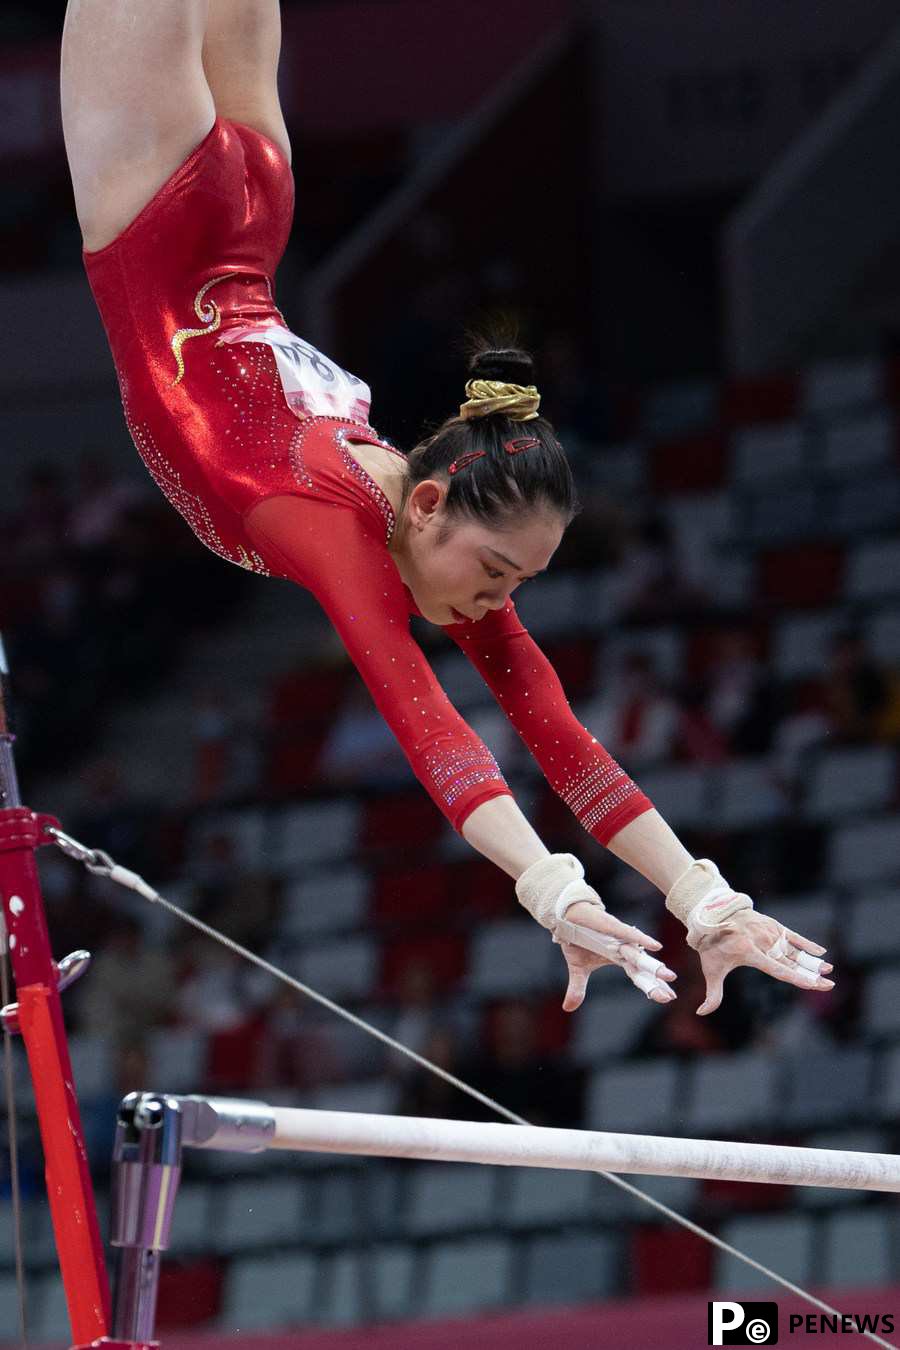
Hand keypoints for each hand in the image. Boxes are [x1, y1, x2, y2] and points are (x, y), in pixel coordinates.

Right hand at [557, 900, 676, 1011]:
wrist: (567, 914)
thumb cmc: (577, 938)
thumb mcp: (577, 967)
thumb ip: (578, 988)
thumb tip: (568, 1008)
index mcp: (618, 958)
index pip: (638, 975)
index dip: (651, 986)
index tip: (667, 998)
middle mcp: (623, 948)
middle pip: (642, 968)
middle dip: (656, 982)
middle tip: (670, 996)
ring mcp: (618, 938)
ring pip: (638, 954)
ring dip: (652, 965)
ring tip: (670, 976)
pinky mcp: (611, 926)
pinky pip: (628, 933)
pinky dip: (641, 939)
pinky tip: (656, 946)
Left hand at [691, 910, 833, 1014]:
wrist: (714, 913)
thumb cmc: (712, 946)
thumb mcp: (711, 969)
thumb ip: (712, 993)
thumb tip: (701, 1013)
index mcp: (749, 953)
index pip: (777, 969)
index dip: (796, 978)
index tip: (812, 984)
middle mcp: (762, 942)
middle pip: (790, 961)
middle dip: (810, 974)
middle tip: (829, 984)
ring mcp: (768, 932)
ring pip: (794, 950)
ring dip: (812, 960)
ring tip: (828, 970)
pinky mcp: (772, 925)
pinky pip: (792, 936)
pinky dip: (806, 943)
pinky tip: (820, 952)